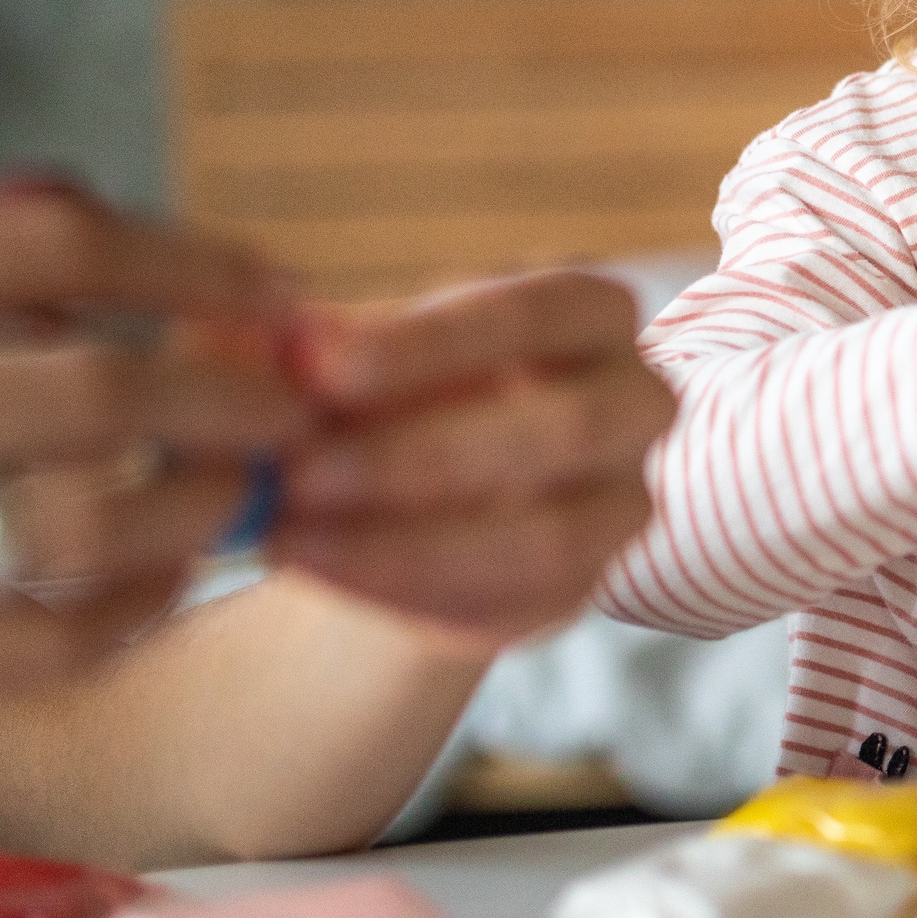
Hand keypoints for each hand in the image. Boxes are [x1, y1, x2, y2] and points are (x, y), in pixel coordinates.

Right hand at [0, 184, 307, 681]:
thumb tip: (159, 255)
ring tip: (246, 486)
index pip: (46, 248)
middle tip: (299, 406)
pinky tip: (175, 568)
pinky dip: (145, 600)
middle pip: (90, 393)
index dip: (189, 263)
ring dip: (201, 504)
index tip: (277, 288)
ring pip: (85, 529)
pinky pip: (52, 640)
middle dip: (229, 398)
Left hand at [273, 271, 676, 655]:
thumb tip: (281, 346)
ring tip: (289, 534)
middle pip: (566, 427)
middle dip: (422, 453)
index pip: (540, 312)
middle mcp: (635, 404)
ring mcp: (621, 505)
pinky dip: (405, 589)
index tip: (315, 364)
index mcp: (592, 315)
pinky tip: (319, 569)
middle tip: (298, 471)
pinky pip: (514, 606)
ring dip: (409, 540)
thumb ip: (318, 350)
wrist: (396, 495)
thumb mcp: (348, 354)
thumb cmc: (382, 391)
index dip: (432, 341)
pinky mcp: (582, 589)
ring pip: (548, 537)